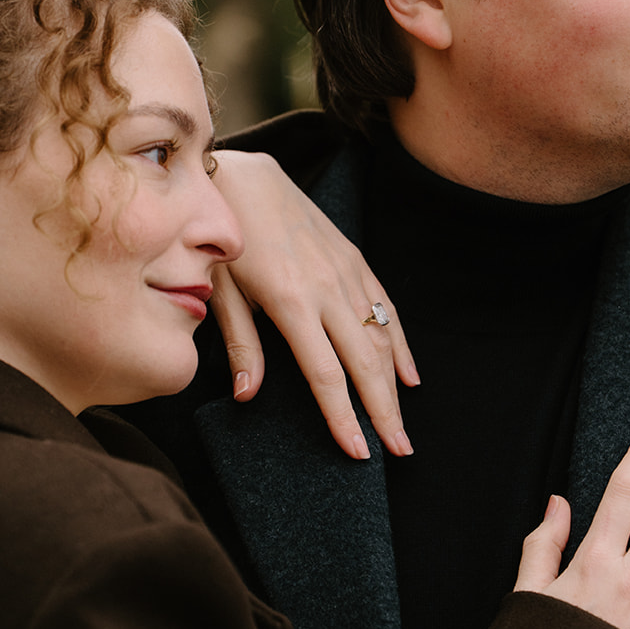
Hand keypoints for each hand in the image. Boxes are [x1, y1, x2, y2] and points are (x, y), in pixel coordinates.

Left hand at [210, 151, 418, 459]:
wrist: (243, 175)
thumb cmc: (221, 238)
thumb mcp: (220, 291)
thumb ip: (240, 344)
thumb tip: (248, 396)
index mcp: (292, 302)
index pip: (326, 375)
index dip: (344, 418)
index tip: (358, 453)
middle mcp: (328, 289)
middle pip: (365, 363)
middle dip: (384, 412)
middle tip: (399, 450)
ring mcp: (346, 272)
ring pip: (381, 338)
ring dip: (395, 385)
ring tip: (403, 425)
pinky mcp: (353, 258)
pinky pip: (385, 306)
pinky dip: (400, 343)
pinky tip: (409, 374)